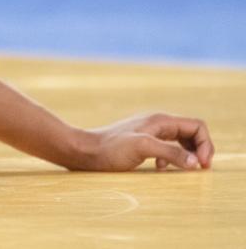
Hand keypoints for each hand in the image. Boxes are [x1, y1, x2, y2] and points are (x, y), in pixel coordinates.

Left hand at [78, 113, 213, 170]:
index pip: (196, 126)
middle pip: (190, 133)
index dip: (205, 145)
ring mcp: (148, 132)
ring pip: (179, 140)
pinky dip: (171, 158)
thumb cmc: (110, 149)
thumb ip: (170, 152)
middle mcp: (156, 123)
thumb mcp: (142, 148)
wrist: (84, 151)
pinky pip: (166, 148)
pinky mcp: (141, 142)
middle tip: (199, 169)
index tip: (202, 165)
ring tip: (182, 169)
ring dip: (186, 154)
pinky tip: (160, 167)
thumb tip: (196, 162)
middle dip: (199, 150)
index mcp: (160, 121)